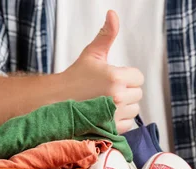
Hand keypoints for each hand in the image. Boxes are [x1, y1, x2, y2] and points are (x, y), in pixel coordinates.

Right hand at [61, 10, 143, 132]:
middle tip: (108, 90)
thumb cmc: (75, 77)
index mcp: (116, 77)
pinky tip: (106, 113)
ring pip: (135, 109)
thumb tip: (113, 14)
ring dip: (125, 106)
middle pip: (138, 93)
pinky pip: (128, 123)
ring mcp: (115, 114)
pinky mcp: (112, 127)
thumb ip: (107, 34)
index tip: (113, 78)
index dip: (127, 77)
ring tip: (107, 102)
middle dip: (127, 91)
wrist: (57, 101)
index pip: (138, 77)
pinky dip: (120, 120)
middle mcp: (118, 96)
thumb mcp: (92, 54)